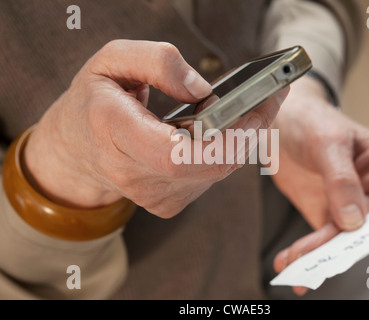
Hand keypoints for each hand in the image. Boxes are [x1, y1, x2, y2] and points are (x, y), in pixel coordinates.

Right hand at [24, 40, 286, 217]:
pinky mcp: (166, 203)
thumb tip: (202, 89)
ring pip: (215, 173)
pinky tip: (226, 132)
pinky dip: (225, 154)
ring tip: (255, 110)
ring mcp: (151, 194)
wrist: (77, 147)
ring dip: (242, 141)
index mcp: (113, 133)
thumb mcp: (113, 59)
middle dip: (248, 133)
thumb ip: (157, 63)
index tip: (254, 110)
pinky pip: (209, 179)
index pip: (176, 154)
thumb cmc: (95, 100)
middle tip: (270, 100)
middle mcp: (132, 173)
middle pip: (208, 166)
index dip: (222, 139)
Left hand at [271, 77, 368, 294]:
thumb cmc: (311, 120)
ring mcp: (351, 202)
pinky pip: (323, 237)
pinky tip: (289, 261)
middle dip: (342, 245)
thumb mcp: (326, 141)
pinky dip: (307, 251)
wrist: (280, 121)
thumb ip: (341, 179)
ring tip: (293, 263)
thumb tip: (354, 222)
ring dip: (319, 254)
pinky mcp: (328, 212)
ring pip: (344, 238)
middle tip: (313, 258)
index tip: (350, 232)